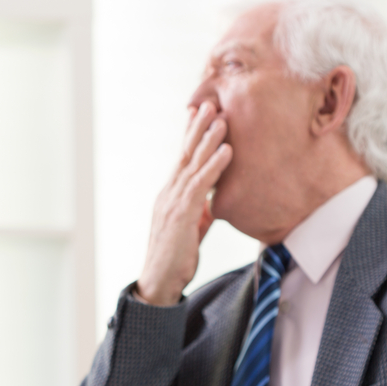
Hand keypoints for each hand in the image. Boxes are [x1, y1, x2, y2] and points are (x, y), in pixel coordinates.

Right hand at [135, 101, 232, 305]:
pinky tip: (226, 151)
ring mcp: (173, 202)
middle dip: (198, 128)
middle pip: (184, 153)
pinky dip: (214, 166)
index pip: (181, 159)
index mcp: (170, 196)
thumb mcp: (191, 229)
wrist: (159, 282)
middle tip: (210, 103)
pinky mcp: (181, 215)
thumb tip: (213, 202)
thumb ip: (200, 212)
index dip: (190, 136)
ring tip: (222, 118)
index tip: (199, 114)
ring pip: (192, 164)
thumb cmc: (175, 258)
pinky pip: (200, 185)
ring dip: (208, 139)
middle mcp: (168, 193)